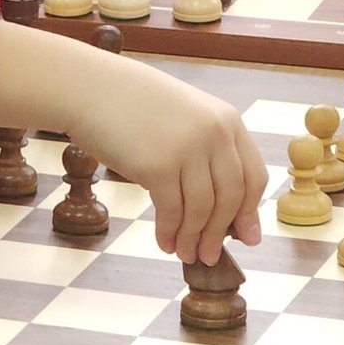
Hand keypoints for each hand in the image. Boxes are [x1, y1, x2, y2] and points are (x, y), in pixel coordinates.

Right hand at [0, 26, 266, 265]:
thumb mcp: (184, 118)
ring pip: (202, 210)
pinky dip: (170, 232)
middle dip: (220, 233)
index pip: (254, 175)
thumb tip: (224, 205)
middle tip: (210, 256)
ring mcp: (187, 149)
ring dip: (194, 239)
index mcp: (227, 120)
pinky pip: (172, 211)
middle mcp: (214, 133)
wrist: (89, 88)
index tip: (247, 238)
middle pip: (231, 198)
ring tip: (185, 254)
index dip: (250, 212)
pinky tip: (164, 243)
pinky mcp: (157, 166)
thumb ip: (208, 152)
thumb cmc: (134, 105)